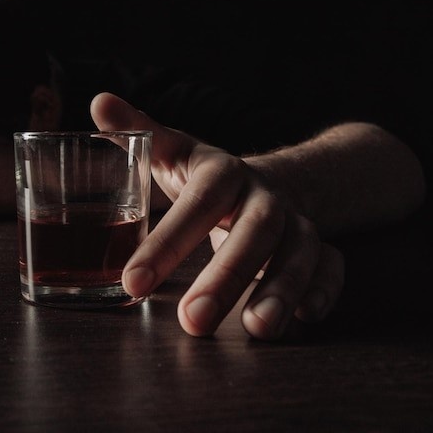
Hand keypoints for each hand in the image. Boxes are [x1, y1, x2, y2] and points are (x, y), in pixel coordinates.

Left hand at [90, 92, 343, 339]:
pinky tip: (306, 317)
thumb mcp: (173, 151)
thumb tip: (100, 102)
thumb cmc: (206, 176)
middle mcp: (263, 195)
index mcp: (222, 172)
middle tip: (193, 322)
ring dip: (281, 289)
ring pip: (300, 251)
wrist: (267, 181)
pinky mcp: (318, 246)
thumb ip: (138, 133)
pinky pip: (332, 265)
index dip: (167, 243)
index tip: (133, 282)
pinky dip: (324, 290)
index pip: (198, 203)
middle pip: (255, 231)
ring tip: (257, 330)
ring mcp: (295, 221)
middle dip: (227, 277)